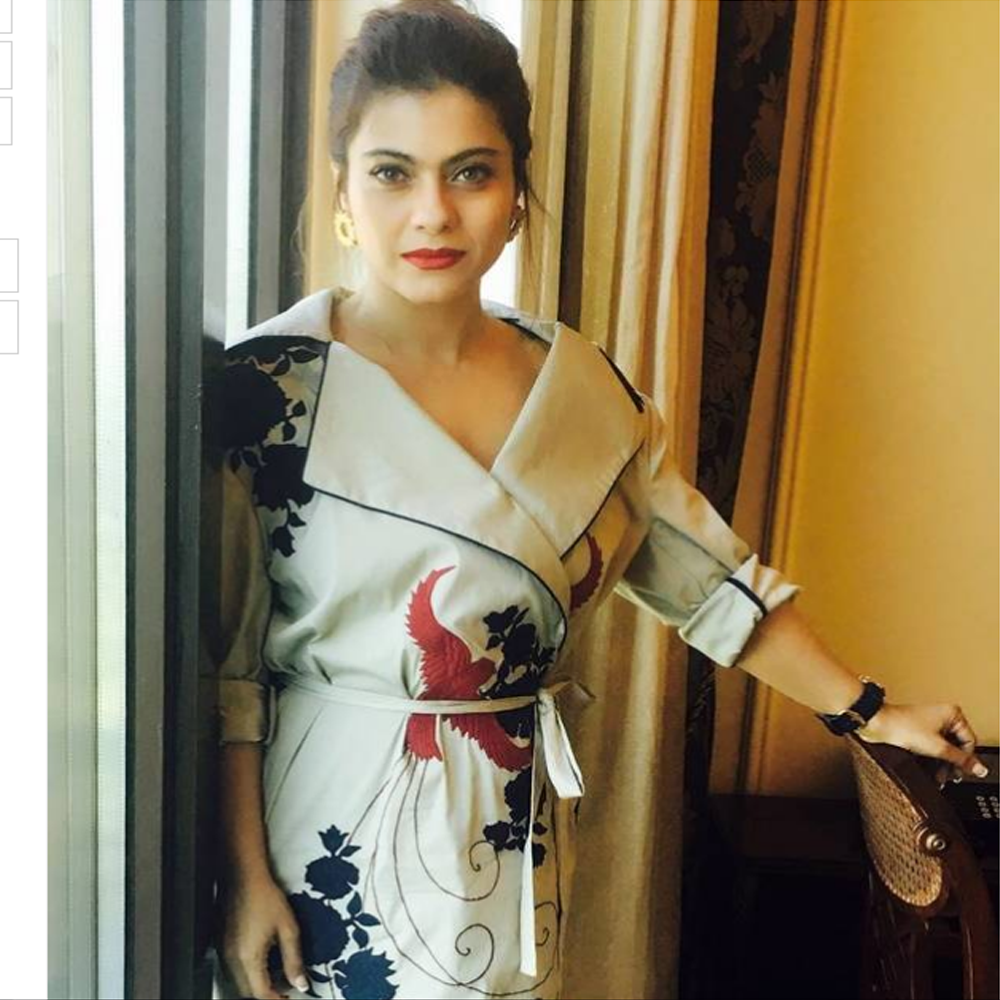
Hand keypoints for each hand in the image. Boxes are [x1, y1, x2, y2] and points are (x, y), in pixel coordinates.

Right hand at [217, 873, 309, 999]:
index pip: (261, 993)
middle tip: (286, 986)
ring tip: (277, 971)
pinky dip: (248, 971)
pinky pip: (232, 968)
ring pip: (238, 981)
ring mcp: (223, 952)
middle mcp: (232, 959)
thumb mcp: (288, 927)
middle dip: (267, 993)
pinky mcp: (220, 944)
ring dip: (257, 983)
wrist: (243, 876)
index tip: (290, 998)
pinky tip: (263, 958)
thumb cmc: (265, 897)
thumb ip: (295, 959)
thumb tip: (301, 983)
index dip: (277, 999)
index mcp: (249, 957)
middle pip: (247, 991)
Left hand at [856, 701, 988, 784]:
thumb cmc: (901, 726)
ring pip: (945, 748)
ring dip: (943, 763)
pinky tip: (931, 770)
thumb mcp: (937, 747)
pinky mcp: (920, 731)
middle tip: (949, 776)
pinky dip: (933, 759)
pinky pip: (933, 747)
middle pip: (957, 746)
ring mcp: (931, 723)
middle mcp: (943, 716)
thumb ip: (960, 759)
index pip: (969, 741)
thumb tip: (978, 768)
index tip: (960, 772)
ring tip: (939, 776)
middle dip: (953, 763)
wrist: (878, 724)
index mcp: (952, 714)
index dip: (966, 759)